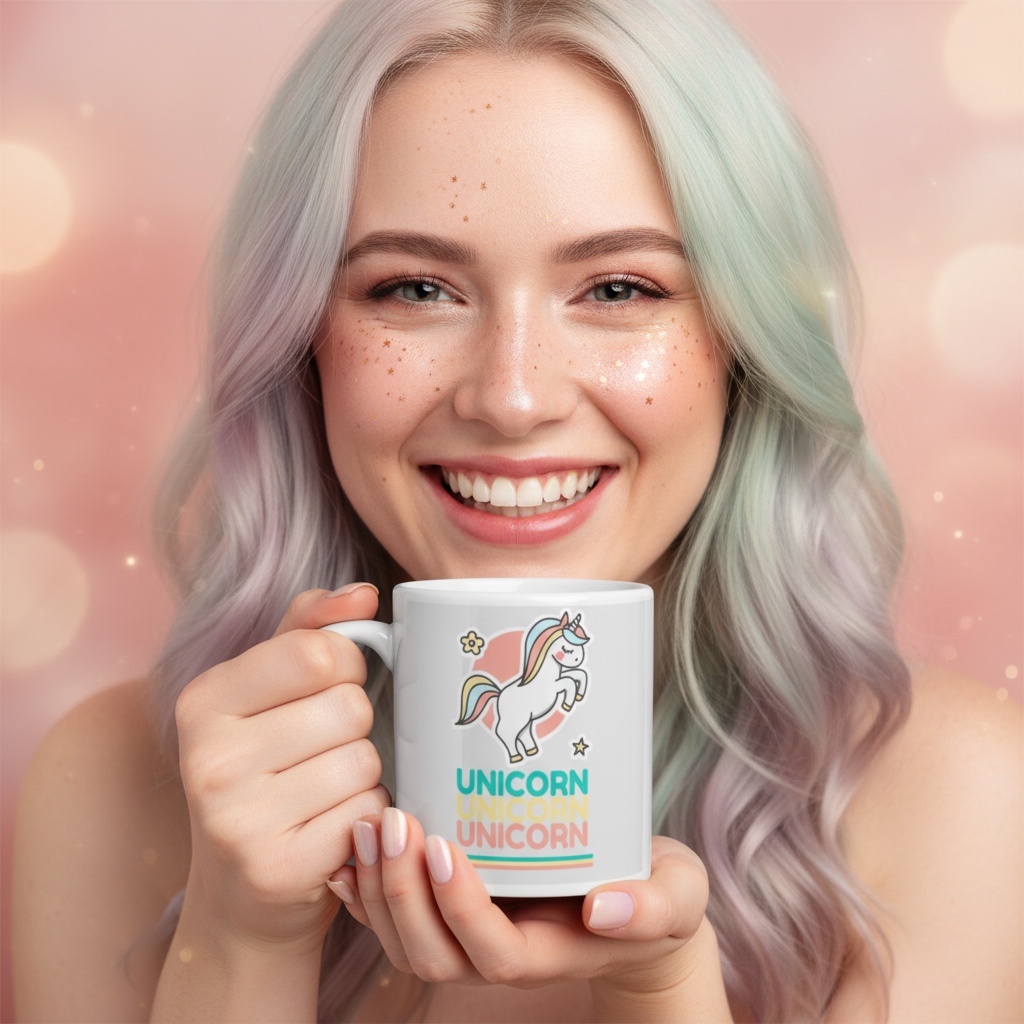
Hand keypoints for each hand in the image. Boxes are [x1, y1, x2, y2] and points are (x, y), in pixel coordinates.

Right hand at [173, 584, 390, 953]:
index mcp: (203, 701)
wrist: (242, 896)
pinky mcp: (277, 869)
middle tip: (326, 751)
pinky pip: (368, 814)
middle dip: (357, 726)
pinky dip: (367, 818)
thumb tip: (363, 593)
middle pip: (349, 708)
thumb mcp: (269, 692)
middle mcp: (208, 759)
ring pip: (364, 762)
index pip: (318, 651)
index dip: (348, 665)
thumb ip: (309, 629)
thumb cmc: (265, 774)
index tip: (334, 686)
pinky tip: (335, 829)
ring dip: (365, 776)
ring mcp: (237, 820)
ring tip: (328, 791)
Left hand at [333, 810, 731, 1020]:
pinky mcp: (456, 911)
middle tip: (395, 824)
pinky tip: (351, 853)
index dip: (462, 908)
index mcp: (551, 953)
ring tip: (370, 825)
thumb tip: (605, 908)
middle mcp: (501, 953)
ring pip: (405, 939)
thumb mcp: (676, 895)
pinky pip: (398, 918)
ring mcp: (472, 937)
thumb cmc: (656, 893)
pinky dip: (366, 893)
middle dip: (403, 893)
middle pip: (433, 952)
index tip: (446, 847)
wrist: (634, 901)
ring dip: (378, 888)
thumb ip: (655, 905)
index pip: (493, 952)